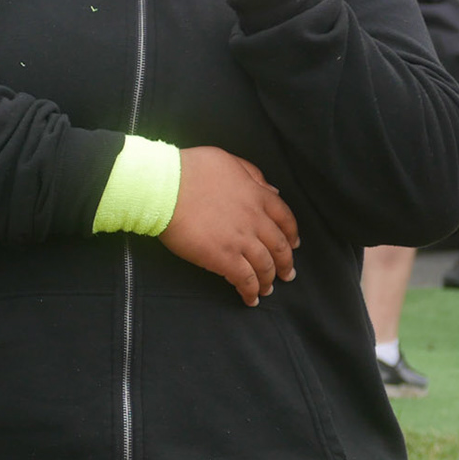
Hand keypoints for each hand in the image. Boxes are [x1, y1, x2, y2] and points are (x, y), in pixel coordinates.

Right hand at [157, 147, 299, 304]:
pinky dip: (250, 291)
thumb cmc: (190, 170)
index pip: (285, 218)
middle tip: (286, 274)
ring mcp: (241, 240)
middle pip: (280, 247)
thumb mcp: (228, 161)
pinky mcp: (223, 258)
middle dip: (285, 263)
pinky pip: (245, 279)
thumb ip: (252, 175)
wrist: (165, 187)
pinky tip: (250, 298)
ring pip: (265, 266)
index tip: (293, 244)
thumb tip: (271, 189)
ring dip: (268, 280)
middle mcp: (255, 219)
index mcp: (257, 195)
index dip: (291, 234)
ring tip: (268, 289)